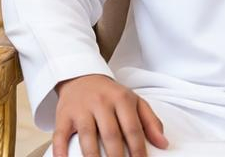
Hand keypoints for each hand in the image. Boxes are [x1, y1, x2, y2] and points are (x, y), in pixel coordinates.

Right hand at [53, 74, 168, 156]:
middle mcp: (101, 103)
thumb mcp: (134, 101)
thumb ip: (150, 121)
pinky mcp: (63, 115)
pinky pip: (61, 136)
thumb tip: (163, 143)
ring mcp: (81, 109)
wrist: (81, 76)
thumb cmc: (110, 94)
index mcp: (122, 99)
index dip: (138, 150)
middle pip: (111, 135)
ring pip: (88, 137)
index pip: (133, 129)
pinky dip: (61, 152)